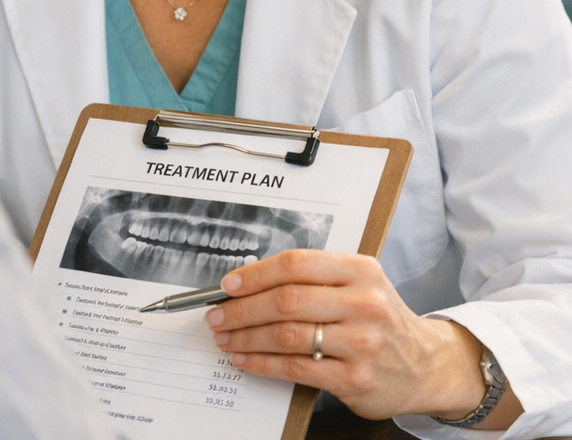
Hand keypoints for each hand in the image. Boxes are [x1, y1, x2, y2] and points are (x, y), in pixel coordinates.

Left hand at [203, 249, 510, 422]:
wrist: (427, 365)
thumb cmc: (379, 318)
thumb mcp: (358, 283)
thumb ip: (314, 278)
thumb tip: (249, 281)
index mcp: (360, 270)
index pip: (296, 264)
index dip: (256, 273)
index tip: (229, 284)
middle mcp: (363, 303)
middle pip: (286, 300)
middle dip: (242, 308)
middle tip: (216, 314)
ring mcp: (361, 342)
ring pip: (287, 334)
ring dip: (246, 337)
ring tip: (225, 337)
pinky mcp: (355, 378)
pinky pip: (296, 368)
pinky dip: (263, 363)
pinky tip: (246, 360)